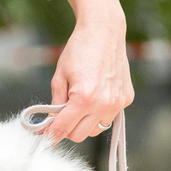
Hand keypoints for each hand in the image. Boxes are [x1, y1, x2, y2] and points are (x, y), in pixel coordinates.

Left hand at [45, 0, 133, 144]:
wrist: (104, 32)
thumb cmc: (79, 51)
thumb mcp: (59, 76)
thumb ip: (55, 104)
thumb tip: (48, 125)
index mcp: (84, 99)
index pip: (63, 129)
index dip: (51, 135)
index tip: (44, 137)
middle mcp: (103, 104)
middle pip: (79, 135)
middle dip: (67, 129)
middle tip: (61, 116)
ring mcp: (117, 103)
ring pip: (95, 130)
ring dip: (84, 124)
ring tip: (79, 104)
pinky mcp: (126, 99)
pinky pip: (109, 117)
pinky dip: (99, 113)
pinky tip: (96, 96)